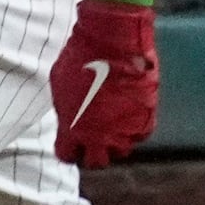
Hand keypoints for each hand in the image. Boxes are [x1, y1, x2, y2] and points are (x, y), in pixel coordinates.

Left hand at [51, 0, 157, 166]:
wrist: (113, 41)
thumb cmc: (81, 57)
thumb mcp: (60, 83)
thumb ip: (64, 107)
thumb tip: (67, 115)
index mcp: (72, 128)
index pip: (67, 156)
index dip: (69, 150)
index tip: (72, 142)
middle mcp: (98, 137)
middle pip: (96, 163)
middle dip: (93, 153)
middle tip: (94, 139)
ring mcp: (124, 131)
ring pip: (121, 151)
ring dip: (115, 141)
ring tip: (112, 122)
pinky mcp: (145, 122)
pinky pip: (139, 135)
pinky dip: (134, 128)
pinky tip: (128, 112)